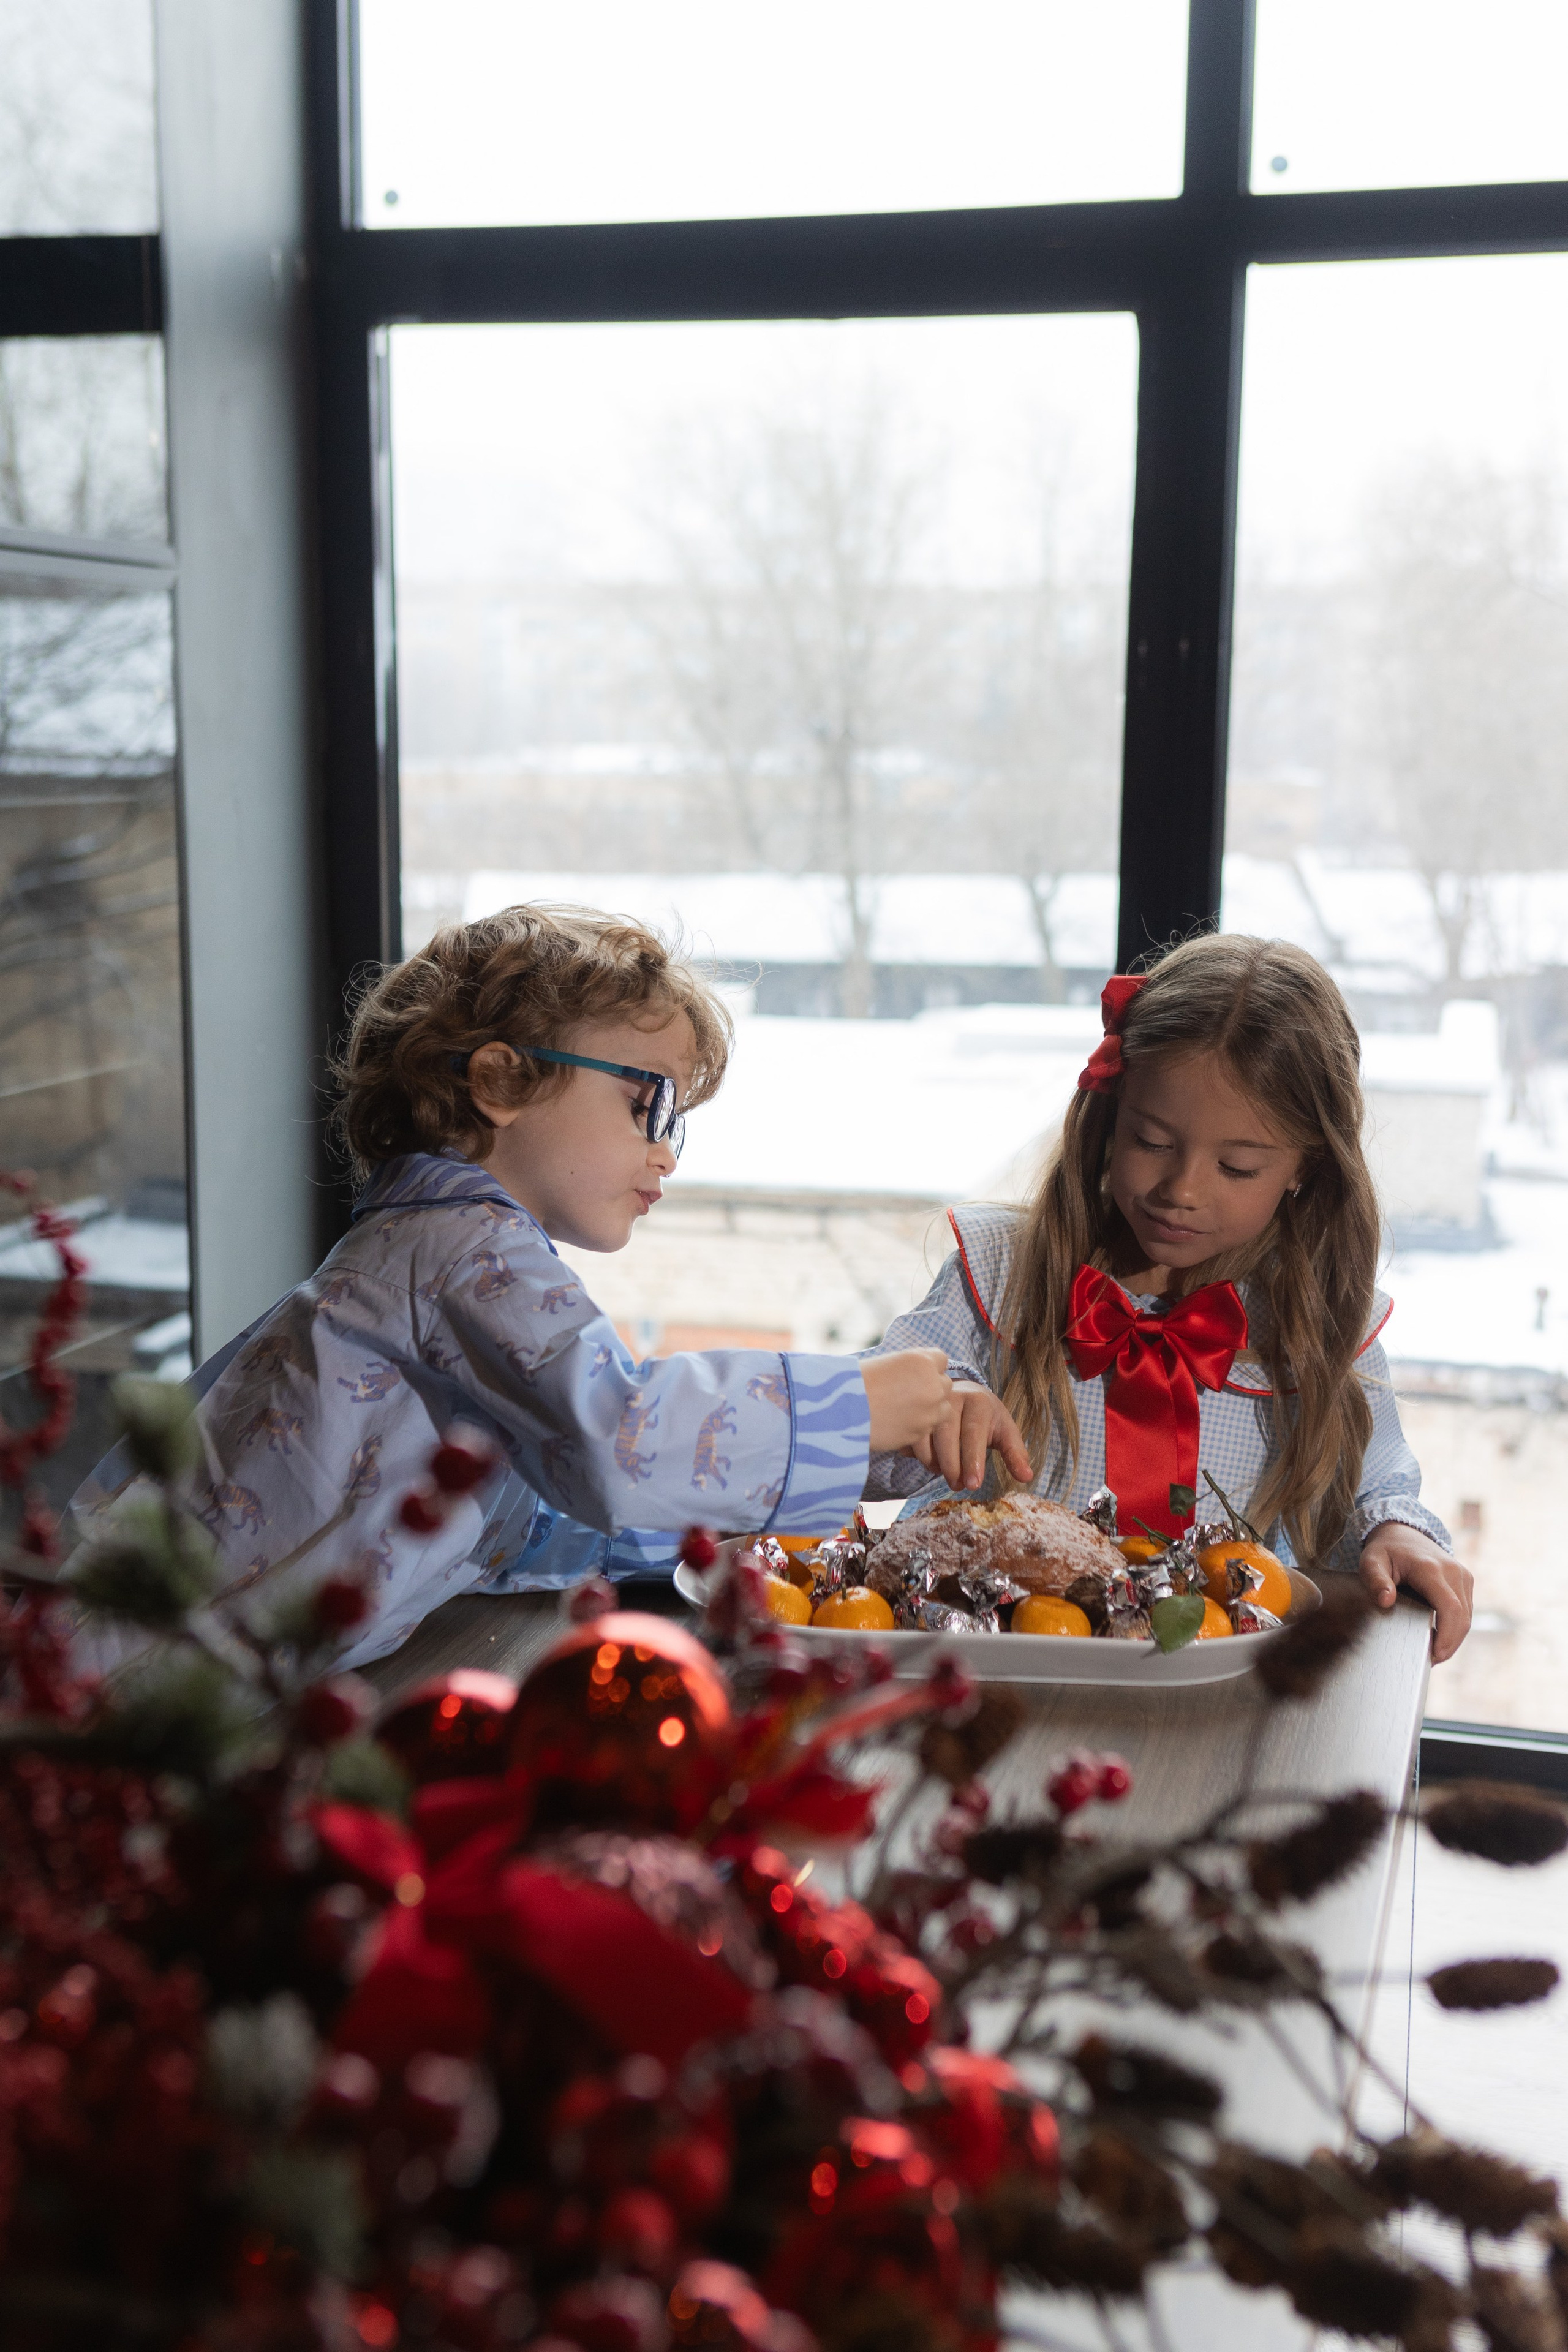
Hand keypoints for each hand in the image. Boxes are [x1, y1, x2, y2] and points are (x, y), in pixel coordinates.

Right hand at [862, 1348, 953, 1456]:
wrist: (840, 1411)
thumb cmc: (855, 1381)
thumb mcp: (886, 1362)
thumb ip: (909, 1366)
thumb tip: (919, 1374)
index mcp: (922, 1361)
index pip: (941, 1359)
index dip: (928, 1366)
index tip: (915, 1374)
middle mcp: (932, 1385)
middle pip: (946, 1384)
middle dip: (931, 1388)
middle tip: (908, 1393)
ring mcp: (930, 1411)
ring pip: (943, 1408)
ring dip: (930, 1409)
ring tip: (906, 1410)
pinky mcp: (921, 1432)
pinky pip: (929, 1427)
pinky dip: (918, 1425)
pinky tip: (898, 1422)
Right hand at [910, 1380, 1032, 1491]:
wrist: (964, 1393)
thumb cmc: (987, 1418)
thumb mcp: (1005, 1431)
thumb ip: (1015, 1454)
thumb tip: (1026, 1477)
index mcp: (978, 1401)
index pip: (974, 1433)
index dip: (972, 1460)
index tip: (973, 1485)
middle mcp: (951, 1397)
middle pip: (946, 1435)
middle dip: (951, 1466)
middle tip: (958, 1486)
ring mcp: (929, 1403)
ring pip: (924, 1437)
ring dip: (932, 1462)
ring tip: (944, 1473)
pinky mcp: (913, 1411)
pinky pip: (910, 1437)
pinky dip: (917, 1455)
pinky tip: (930, 1461)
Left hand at [1359, 1522, 1473, 1663]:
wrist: (1402, 1531)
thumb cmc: (1385, 1550)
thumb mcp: (1371, 1561)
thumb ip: (1375, 1580)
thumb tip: (1385, 1601)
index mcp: (1431, 1569)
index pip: (1450, 1608)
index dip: (1447, 1636)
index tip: (1434, 1656)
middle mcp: (1453, 1571)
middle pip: (1463, 1618)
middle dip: (1450, 1644)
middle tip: (1429, 1661)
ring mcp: (1463, 1576)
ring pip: (1467, 1617)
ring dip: (1454, 1638)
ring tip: (1432, 1653)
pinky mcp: (1465, 1581)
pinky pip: (1466, 1611)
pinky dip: (1456, 1628)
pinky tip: (1439, 1638)